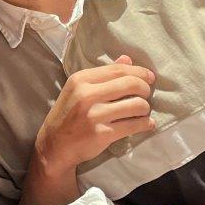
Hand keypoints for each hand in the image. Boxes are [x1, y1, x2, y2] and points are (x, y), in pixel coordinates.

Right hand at [34, 54, 155, 174]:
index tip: (149, 77)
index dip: (139, 72)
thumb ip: (103, 74)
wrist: (54, 145)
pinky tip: (146, 124)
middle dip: (145, 88)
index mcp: (81, 80)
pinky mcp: (102, 134)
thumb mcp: (78, 90)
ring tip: (142, 111)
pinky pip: (134, 125)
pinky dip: (145, 124)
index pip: (118, 69)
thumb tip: (127, 59)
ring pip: (136, 105)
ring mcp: (94, 115)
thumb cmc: (68, 114)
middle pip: (130, 84)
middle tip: (146, 95)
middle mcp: (87, 94)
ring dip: (145, 108)